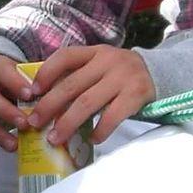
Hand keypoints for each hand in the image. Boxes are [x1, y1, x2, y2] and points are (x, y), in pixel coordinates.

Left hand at [22, 45, 153, 145]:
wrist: (160, 73)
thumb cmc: (119, 75)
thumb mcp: (100, 66)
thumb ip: (78, 76)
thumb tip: (44, 102)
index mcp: (94, 52)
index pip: (64, 57)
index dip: (45, 74)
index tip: (32, 93)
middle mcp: (107, 61)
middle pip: (71, 86)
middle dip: (49, 106)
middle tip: (34, 124)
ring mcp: (123, 77)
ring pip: (88, 103)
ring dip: (68, 123)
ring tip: (55, 138)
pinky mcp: (137, 94)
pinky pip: (113, 116)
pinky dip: (100, 130)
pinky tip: (91, 140)